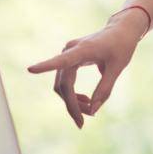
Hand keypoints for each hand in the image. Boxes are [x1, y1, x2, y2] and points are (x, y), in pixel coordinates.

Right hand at [27, 11, 147, 128]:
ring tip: (89, 111)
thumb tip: (93, 110)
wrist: (120, 30)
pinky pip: (65, 81)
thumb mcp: (117, 68)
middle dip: (72, 105)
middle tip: (82, 123)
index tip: (30, 69)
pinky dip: (72, 94)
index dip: (45, 66)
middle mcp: (70, 50)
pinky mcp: (69, 58)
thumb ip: (105, 89)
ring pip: (62, 85)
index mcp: (83, 50)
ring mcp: (68, 54)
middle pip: (64, 84)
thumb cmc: (121, 46)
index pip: (61, 60)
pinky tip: (86, 101)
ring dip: (72, 101)